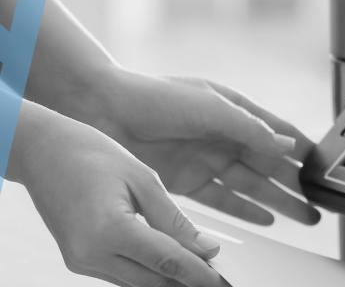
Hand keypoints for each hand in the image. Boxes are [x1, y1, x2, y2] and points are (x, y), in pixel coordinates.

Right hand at [7, 100, 226, 286]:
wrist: (43, 151)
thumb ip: (174, 219)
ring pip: (137, 284)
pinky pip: (120, 276)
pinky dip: (147, 272)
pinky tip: (169, 262)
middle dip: (187, 280)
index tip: (221, 279)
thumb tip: (207, 249)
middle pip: (153, 281)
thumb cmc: (91, 154)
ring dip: (168, 279)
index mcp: (109, 230)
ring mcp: (80, 261)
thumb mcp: (143, 179)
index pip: (167, 262)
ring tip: (199, 268)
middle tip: (217, 274)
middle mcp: (90, 254)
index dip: (199, 273)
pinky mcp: (77, 261)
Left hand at [90, 69, 319, 225]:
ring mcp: (207, 159)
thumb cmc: (154, 97)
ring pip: (254, 186)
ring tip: (305, 217)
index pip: (279, 132)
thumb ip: (252, 130)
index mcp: (236, 110)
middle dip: (298, 183)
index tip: (325, 168)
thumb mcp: (211, 108)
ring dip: (280, 201)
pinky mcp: (188, 181)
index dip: (303, 150)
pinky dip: (247, 211)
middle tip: (320, 203)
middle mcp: (225, 136)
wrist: (102, 111)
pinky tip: (267, 220)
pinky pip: (224, 200)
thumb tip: (288, 147)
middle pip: (271, 164)